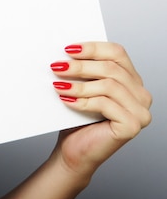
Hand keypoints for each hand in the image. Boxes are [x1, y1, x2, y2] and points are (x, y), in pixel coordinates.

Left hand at [49, 42, 151, 179]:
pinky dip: (83, 101)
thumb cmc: (78, 119)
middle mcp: (141, 94)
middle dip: (81, 66)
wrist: (75, 150)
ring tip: (58, 85)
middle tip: (57, 66)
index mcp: (131, 80)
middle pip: (112, 68)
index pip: (117, 52)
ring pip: (109, 85)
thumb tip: (67, 50)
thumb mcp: (83, 87)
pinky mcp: (132, 126)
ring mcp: (140, 111)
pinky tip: (67, 101)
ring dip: (79, 84)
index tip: (68, 49)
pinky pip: (105, 104)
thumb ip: (85, 69)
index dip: (92, 47)